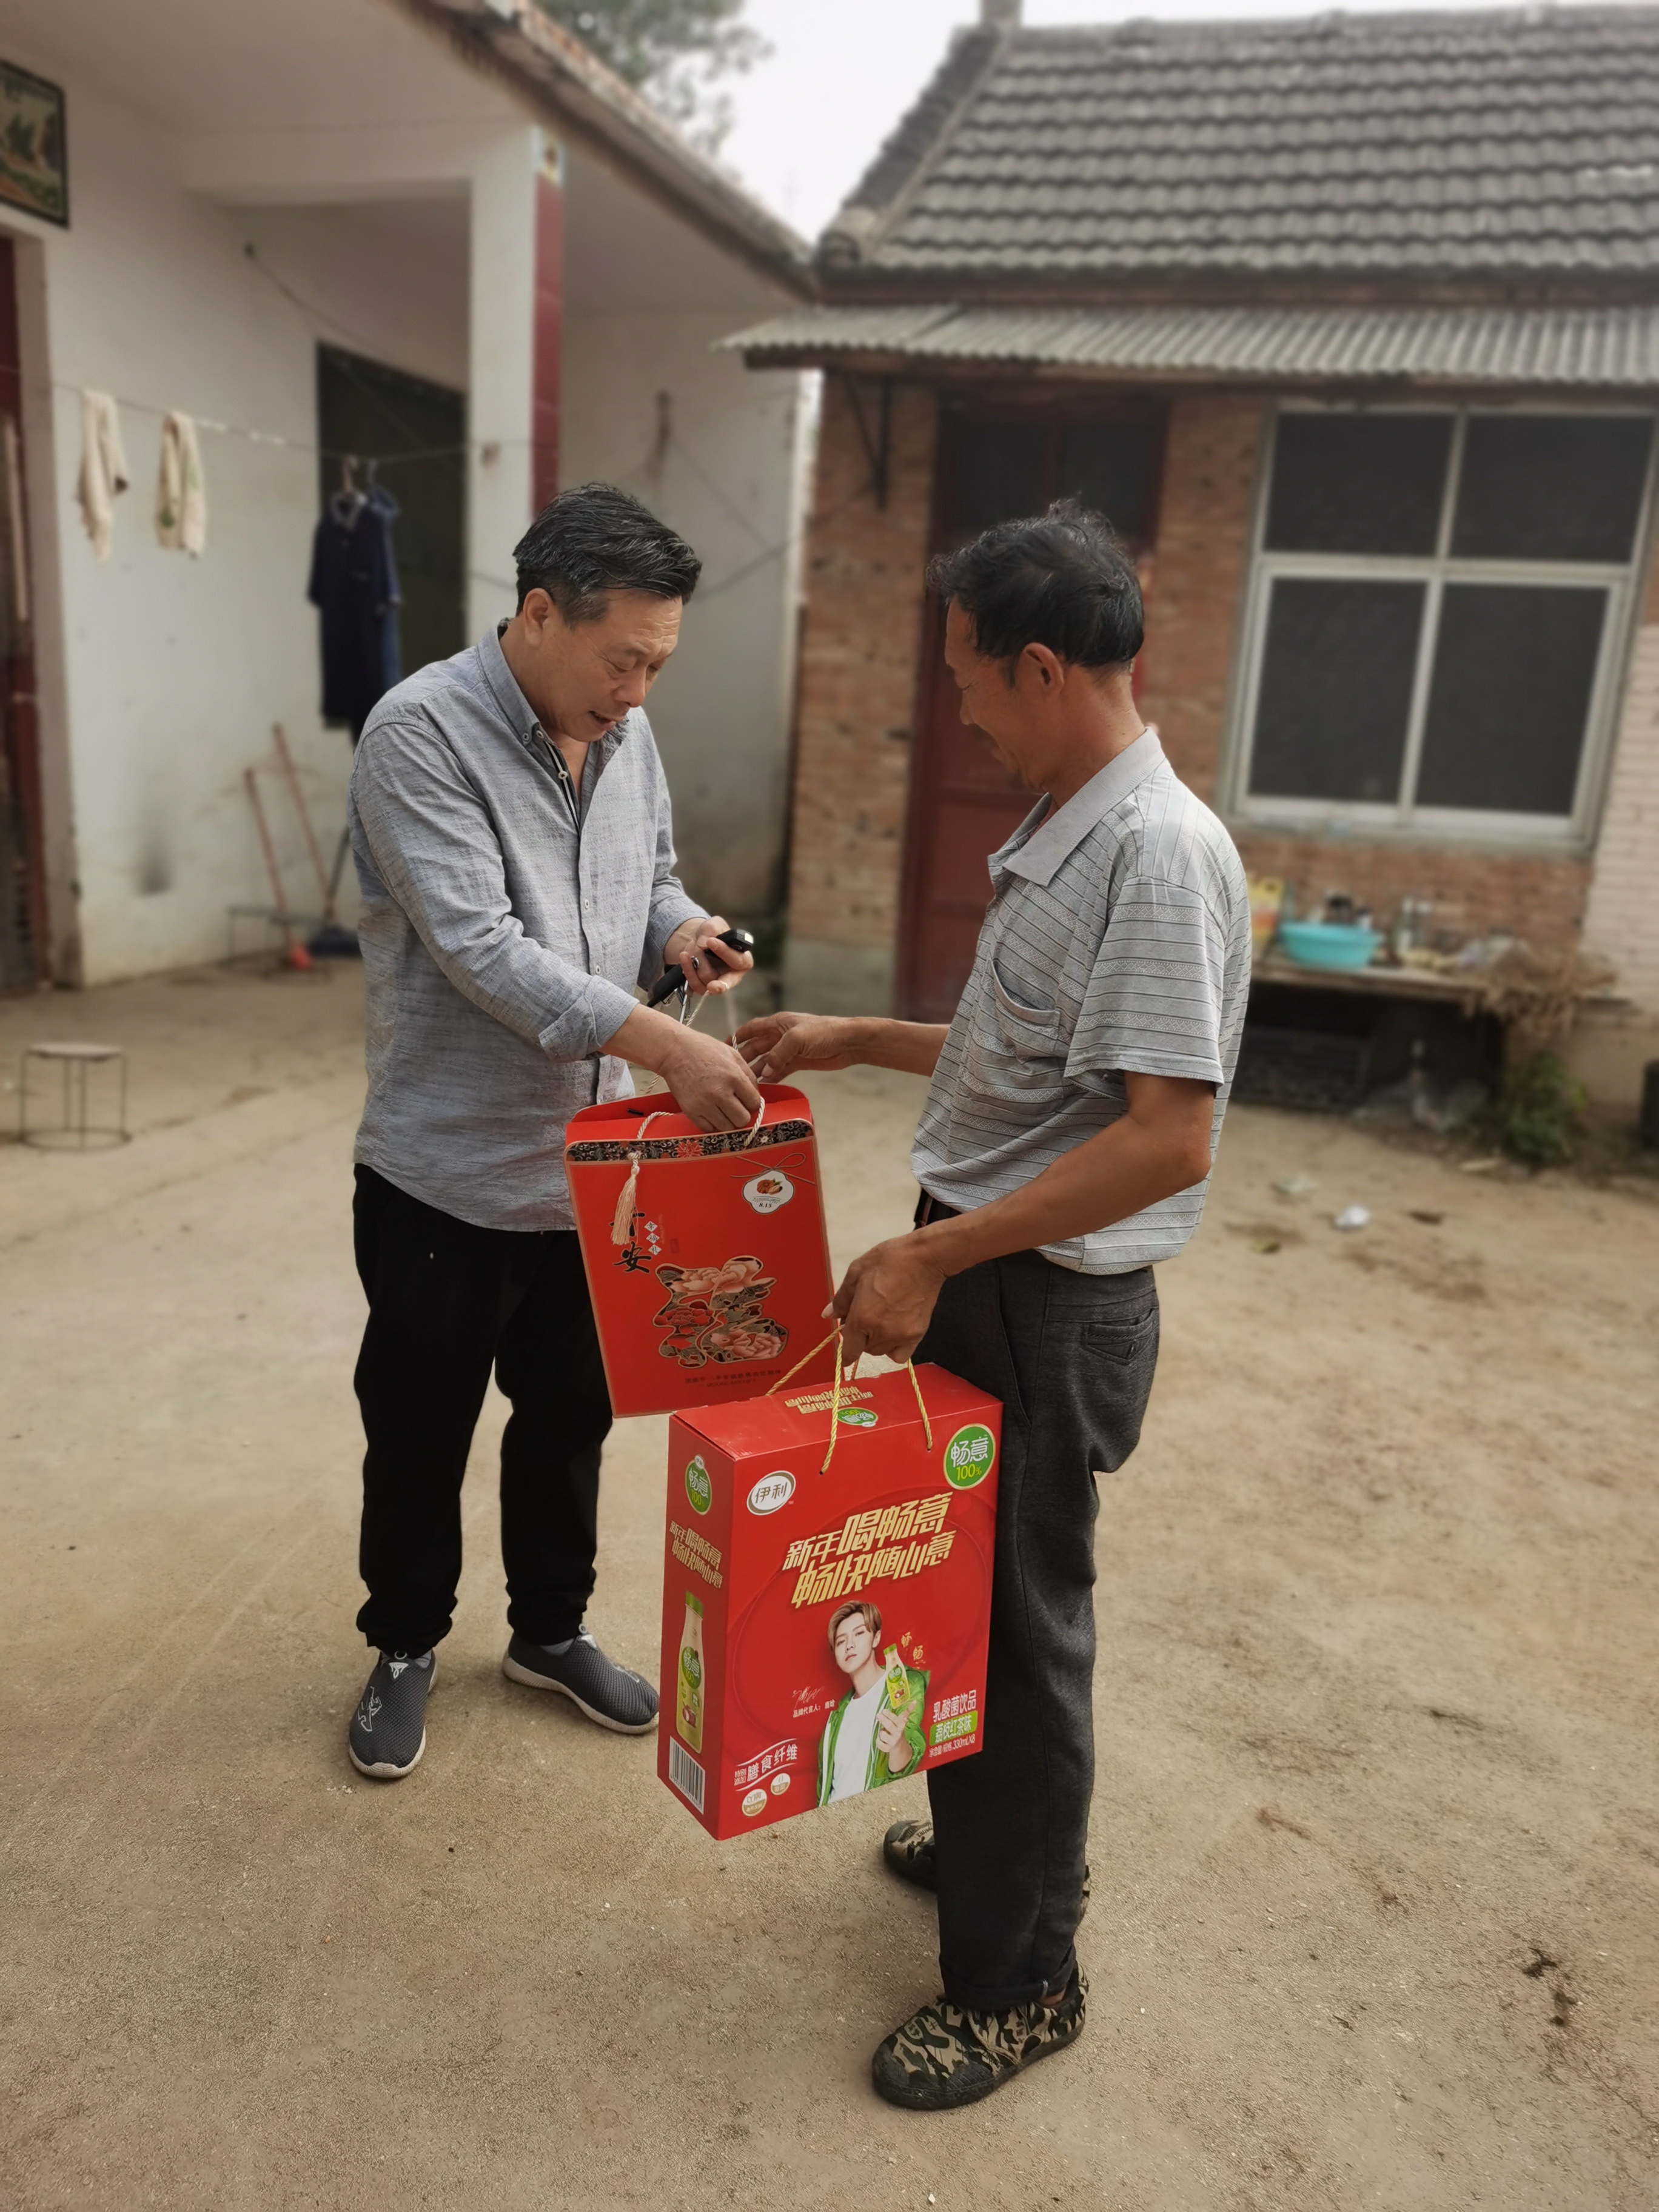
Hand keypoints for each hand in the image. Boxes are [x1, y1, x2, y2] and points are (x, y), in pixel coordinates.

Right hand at [656, 1024, 763, 1132]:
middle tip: (735, 1106)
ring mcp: (704, 1104)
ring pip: (727, 1127)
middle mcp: (720, 1093)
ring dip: (727, 1120)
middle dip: (741, 1114)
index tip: (746, 1100)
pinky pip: (709, 1129)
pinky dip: (712, 1123)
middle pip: (742, 1120)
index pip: (754, 1103)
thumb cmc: (704, 1050)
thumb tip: (756, 1096)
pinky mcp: (690, 1111)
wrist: (674, 1051)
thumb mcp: (733, 1055)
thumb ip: (749, 1076)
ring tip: (722, 1108)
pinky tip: (710, 1111)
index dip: (752, 1103)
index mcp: (734, 1077)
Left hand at [664, 915, 752, 997]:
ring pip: (705, 977)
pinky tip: (684, 956)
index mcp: (743, 960)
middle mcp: (732, 975)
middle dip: (719, 985)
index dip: (725, 952)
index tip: (711, 941)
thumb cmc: (712, 934)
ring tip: (694, 947)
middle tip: (712, 986)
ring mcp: (717, 983)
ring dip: (697, 961)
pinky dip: (687, 969)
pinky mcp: (703, 987)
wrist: (698, 941)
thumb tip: (703, 944)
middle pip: (726, 983)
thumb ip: (712, 930)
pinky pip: (694, 983)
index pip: (739, 961)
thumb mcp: (715, 925)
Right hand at [735, 1011, 860, 1080]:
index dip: (736, 1037)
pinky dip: (772, 1077)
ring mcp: (789, 1050)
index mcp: (778, 1023)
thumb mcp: (797, 1038)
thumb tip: (765, 1071)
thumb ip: (778, 1053)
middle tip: (732, 1073)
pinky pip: (780, 1070)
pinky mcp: (798, 1062)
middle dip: (744, 1059)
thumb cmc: (824, 1032)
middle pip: (756, 1047)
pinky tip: (764, 1087)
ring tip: (745, 1084)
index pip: (751, 1029)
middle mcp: (780, 1036)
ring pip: (767, 1061)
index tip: (723, 1048)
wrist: (849, 1042)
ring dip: (758, 1071)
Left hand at [831, 1234, 945, 1364]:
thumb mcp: (857, 1272)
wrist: (925, 1259)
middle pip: (865, 1349)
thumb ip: (841, 1298)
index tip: (844, 1356)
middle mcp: (880, 1332)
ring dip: (877, 1341)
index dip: (844, 1356)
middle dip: (861, 1337)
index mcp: (862, 1317)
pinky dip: (895, 1348)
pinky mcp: (917, 1335)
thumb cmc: (888, 1260)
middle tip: (866, 1317)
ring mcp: (901, 1336)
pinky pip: (900, 1354)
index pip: (849, 1350)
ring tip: (882, 1320)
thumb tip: (828, 1315)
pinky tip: (895, 1332)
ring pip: (881, 1351)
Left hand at [874, 1705, 914, 1769]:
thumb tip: (915, 1701)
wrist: (901, 1747)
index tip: (883, 1711)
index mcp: (901, 1725)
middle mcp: (898, 1734)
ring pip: (882, 1734)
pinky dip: (878, 1742)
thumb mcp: (903, 1721)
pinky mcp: (887, 1749)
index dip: (889, 1715)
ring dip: (880, 1732)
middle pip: (888, 1725)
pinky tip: (882, 1740)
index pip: (895, 1719)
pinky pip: (879, 1744)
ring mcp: (893, 1742)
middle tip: (878, 1715)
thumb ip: (907, 1711)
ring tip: (883, 1731)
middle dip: (883, 1719)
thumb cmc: (899, 1730)